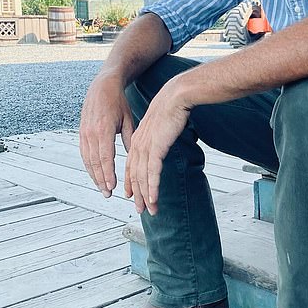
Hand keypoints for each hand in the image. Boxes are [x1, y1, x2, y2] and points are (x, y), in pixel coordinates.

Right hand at [79, 73, 134, 196]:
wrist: (101, 87)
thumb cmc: (118, 103)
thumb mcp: (127, 119)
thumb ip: (129, 139)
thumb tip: (134, 158)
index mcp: (104, 129)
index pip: (105, 157)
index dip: (108, 173)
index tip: (112, 187)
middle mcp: (91, 133)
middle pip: (95, 162)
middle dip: (101, 180)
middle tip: (108, 194)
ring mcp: (84, 133)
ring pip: (87, 160)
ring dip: (94, 176)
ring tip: (102, 189)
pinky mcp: (81, 133)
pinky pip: (84, 153)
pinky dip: (89, 166)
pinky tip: (95, 175)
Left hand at [124, 79, 190, 215]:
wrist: (176, 96)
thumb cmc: (173, 108)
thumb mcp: (162, 124)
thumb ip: (159, 136)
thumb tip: (162, 142)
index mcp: (138, 138)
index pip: (131, 165)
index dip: (131, 182)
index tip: (131, 195)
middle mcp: (138, 145)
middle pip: (135, 175)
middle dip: (137, 195)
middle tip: (141, 210)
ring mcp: (145, 147)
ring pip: (142, 177)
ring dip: (146, 196)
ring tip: (150, 210)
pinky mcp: (155, 148)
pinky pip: (152, 173)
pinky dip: (152, 188)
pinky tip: (153, 199)